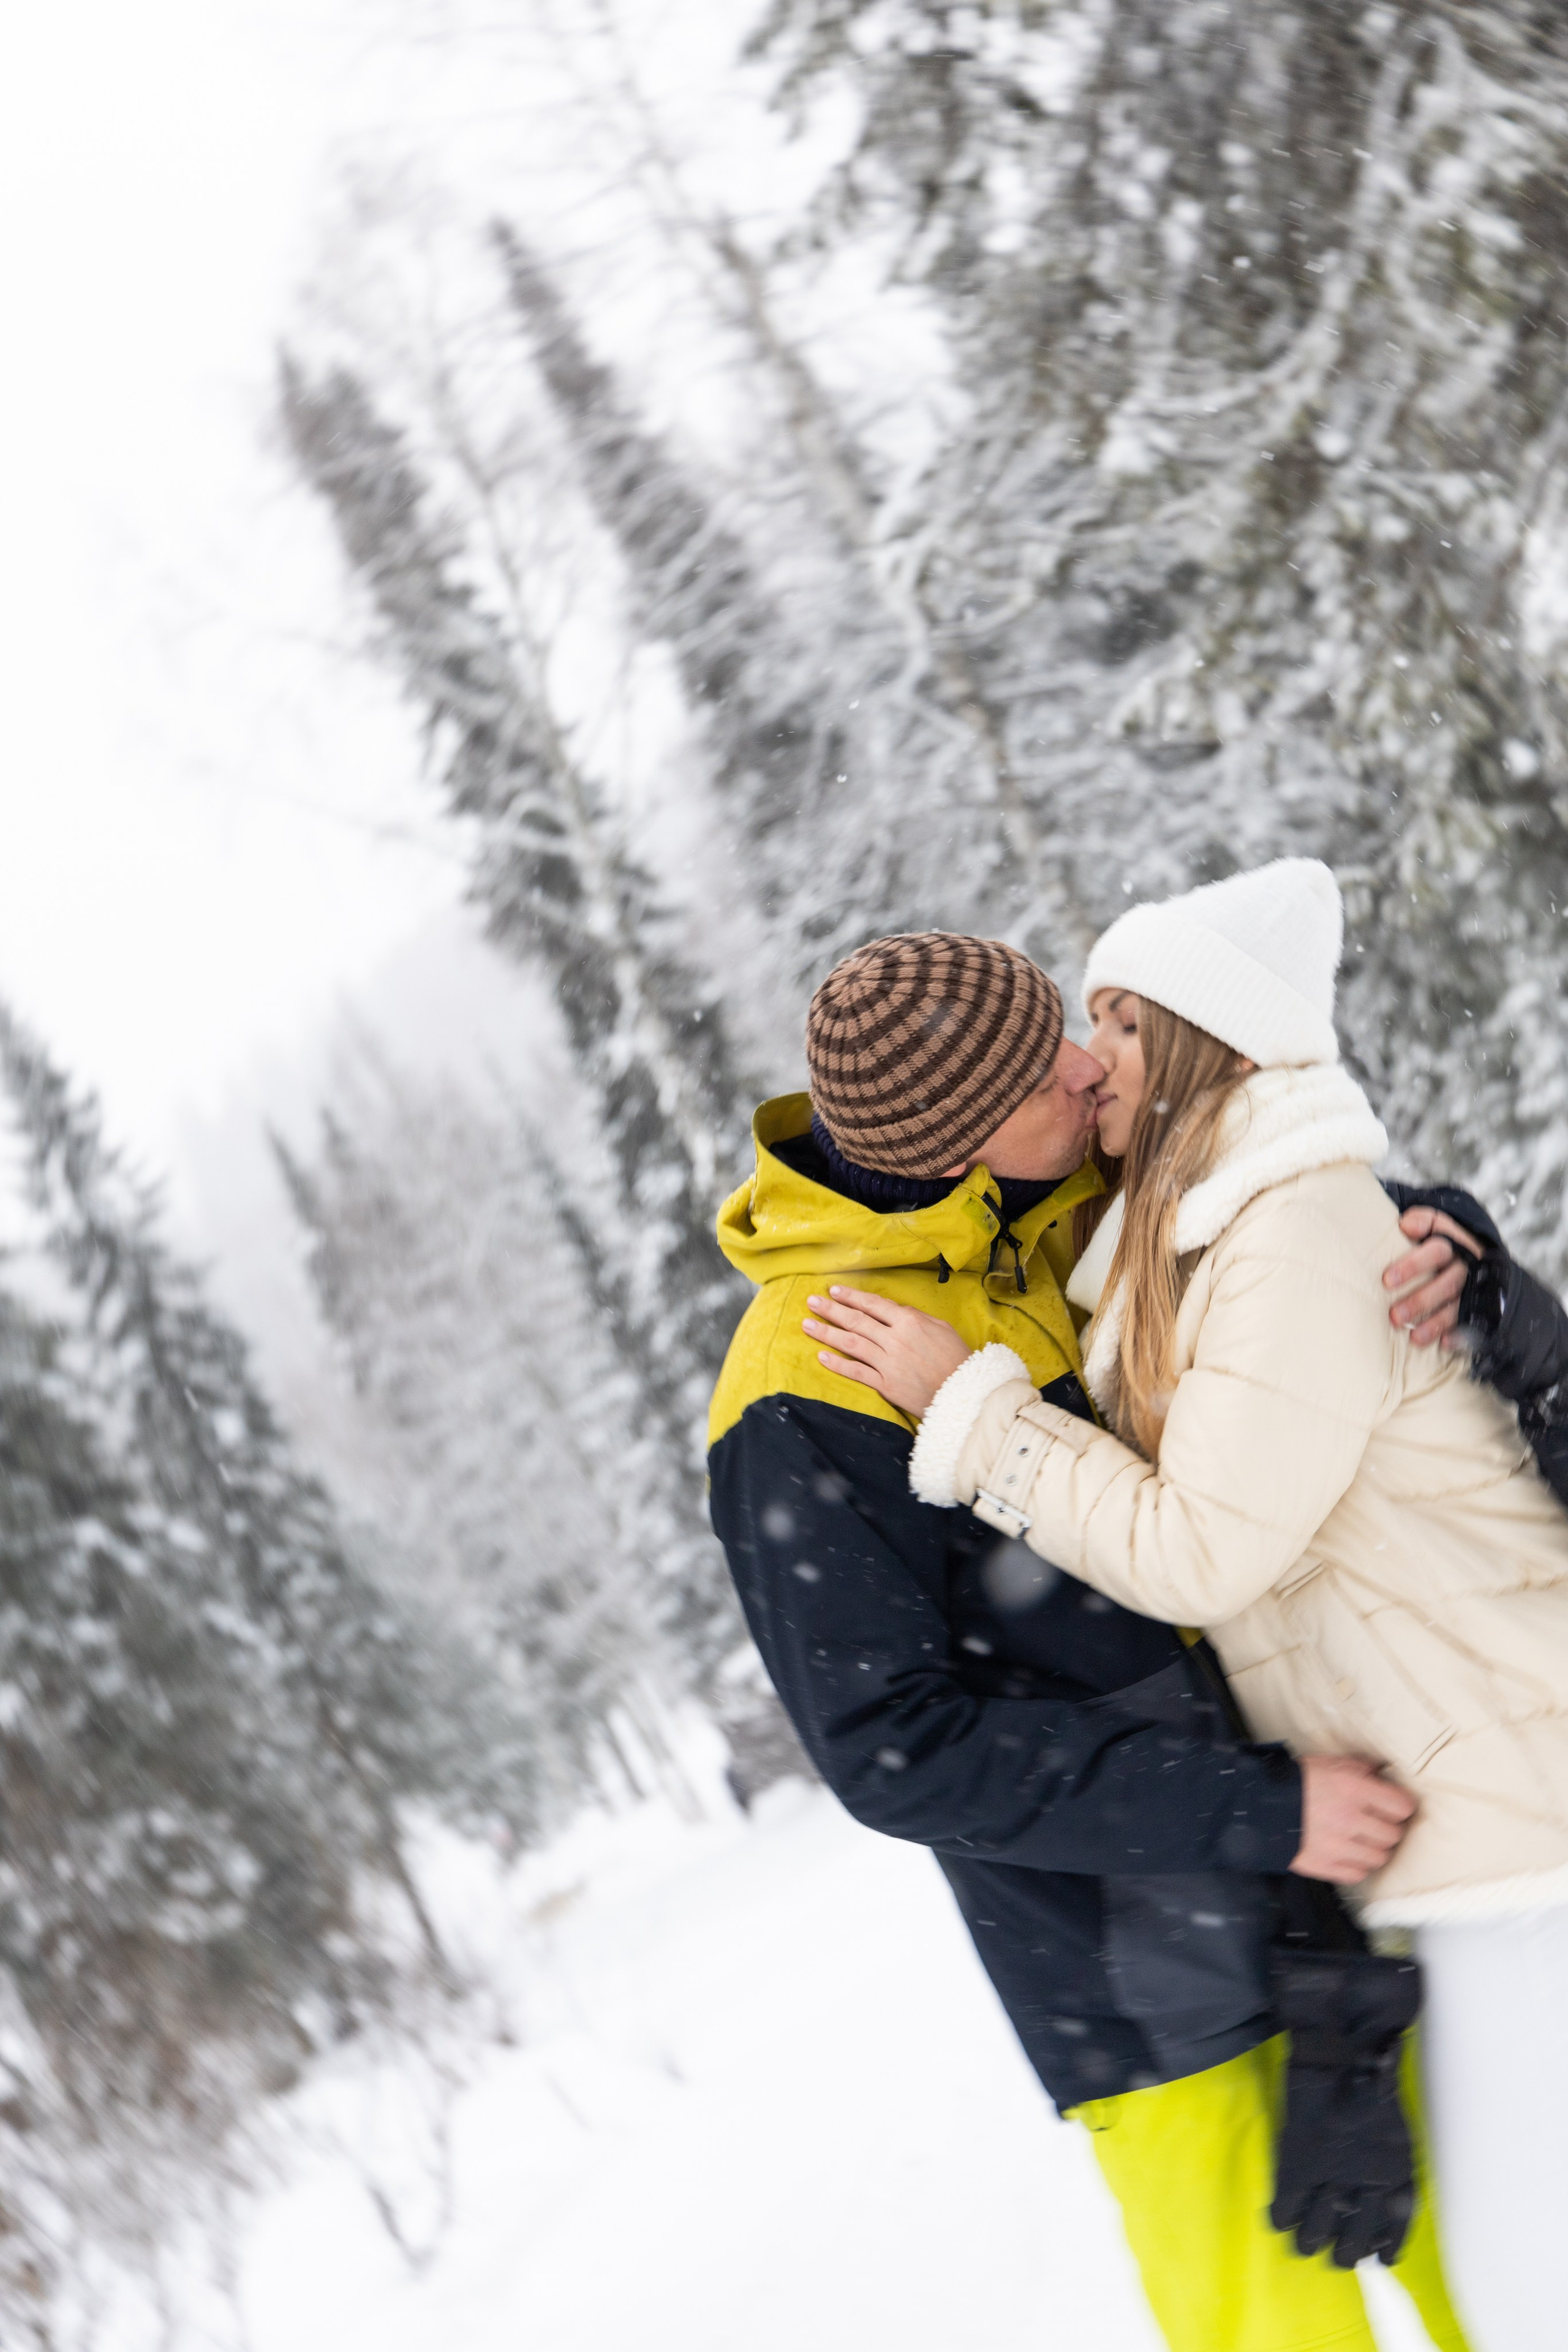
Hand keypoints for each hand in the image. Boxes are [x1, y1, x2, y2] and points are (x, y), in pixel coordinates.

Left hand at [803, 1287, 972, 1417]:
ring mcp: (888, 1363)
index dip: (851, 1297)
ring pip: (851, 1343)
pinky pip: (856, 1372)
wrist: (963, 1393)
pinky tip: (821, 1356)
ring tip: (807, 1324)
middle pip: (856, 1321)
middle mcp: (895, 1340)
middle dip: (831, 1309)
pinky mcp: (886, 1385)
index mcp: (909, 1322)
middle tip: (811, 1302)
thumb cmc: (956, 1358)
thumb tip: (894, 1310)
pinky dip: (838, 1364)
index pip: (873, 1305)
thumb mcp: (941, 1327)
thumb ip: (915, 1317)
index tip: (834, 1290)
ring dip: (826, 1333)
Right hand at [1290, 1756, 1415, 1884]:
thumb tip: (1383, 1771)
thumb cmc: (1297, 1781)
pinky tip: (1350, 1854)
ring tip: (1364, 1840)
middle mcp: (1350, 1820)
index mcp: (1353, 1790)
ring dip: (1375, 1848)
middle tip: (1378, 1822)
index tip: (1393, 1804)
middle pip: (1394, 1834)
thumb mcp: (1329, 1763)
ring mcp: (1339, 1847)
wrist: (1261, 1806)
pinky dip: (1357, 1866)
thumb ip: (1360, 1767)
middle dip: (1389, 1827)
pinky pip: (1358, 1874)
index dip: (1400, 1805)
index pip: (1402, 1806)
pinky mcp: (1326, 1866)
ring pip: (1379, 1858)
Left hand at [1385, 1205, 1483, 1348]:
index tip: (1386, 1280)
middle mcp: (1467, 1266)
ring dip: (1435, 1322)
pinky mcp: (1480, 1307)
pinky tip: (1445, 1343)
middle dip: (1420, 1300)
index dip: (1412, 1265)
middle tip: (1394, 1316)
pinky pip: (1473, 1323)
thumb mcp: (1435, 1223)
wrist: (1477, 1253)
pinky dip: (1460, 1335)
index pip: (1437, 1250)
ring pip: (1457, 1306)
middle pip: (1446, 1283)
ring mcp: (1475, 1288)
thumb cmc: (1441, 1239)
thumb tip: (1405, 1225)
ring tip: (1414, 1337)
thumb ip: (1422, 1220)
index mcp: (1455, 1243)